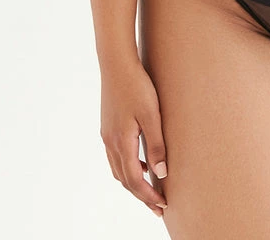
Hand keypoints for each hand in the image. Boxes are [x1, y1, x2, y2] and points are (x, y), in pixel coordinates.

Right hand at [100, 56, 168, 217]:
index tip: (162, 206)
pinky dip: (128, 166)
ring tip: (151, 189)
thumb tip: (161, 174)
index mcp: (121, 142)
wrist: (116, 63)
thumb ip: (156, 144)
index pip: (134, 180)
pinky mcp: (108, 126)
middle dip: (141, 195)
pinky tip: (142, 162)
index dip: (148, 196)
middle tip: (158, 206)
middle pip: (125, 179)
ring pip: (118, 169)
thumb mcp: (151, 114)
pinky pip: (116, 156)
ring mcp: (107, 134)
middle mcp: (110, 142)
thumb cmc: (136, 85)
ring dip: (134, 182)